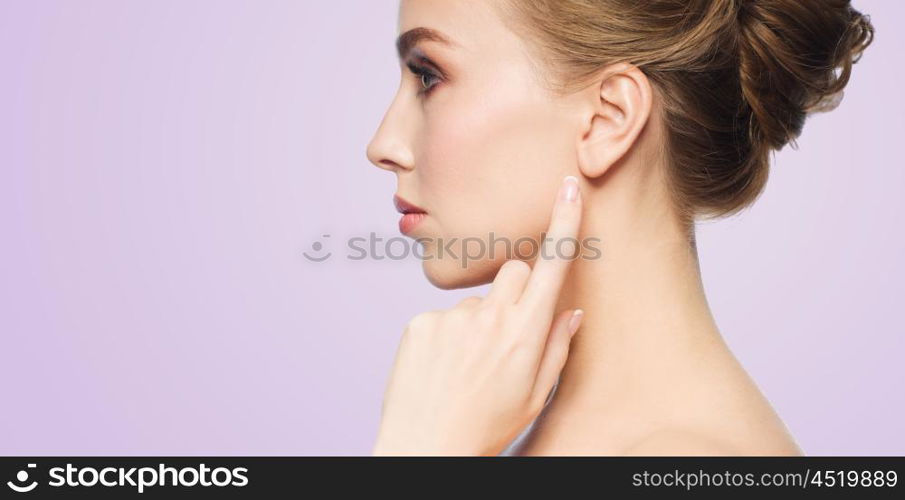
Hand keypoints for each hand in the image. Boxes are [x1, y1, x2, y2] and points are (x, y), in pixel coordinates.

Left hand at [373, 175, 584, 455]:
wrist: (425, 448)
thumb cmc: (486, 427)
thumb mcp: (535, 395)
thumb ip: (556, 347)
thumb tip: (570, 311)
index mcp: (525, 334)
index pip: (550, 266)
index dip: (562, 223)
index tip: (566, 187)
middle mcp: (489, 318)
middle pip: (512, 270)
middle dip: (517, 288)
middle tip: (509, 330)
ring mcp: (450, 318)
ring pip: (476, 301)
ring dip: (477, 322)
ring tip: (466, 367)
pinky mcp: (419, 323)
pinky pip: (442, 316)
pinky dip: (446, 336)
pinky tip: (442, 368)